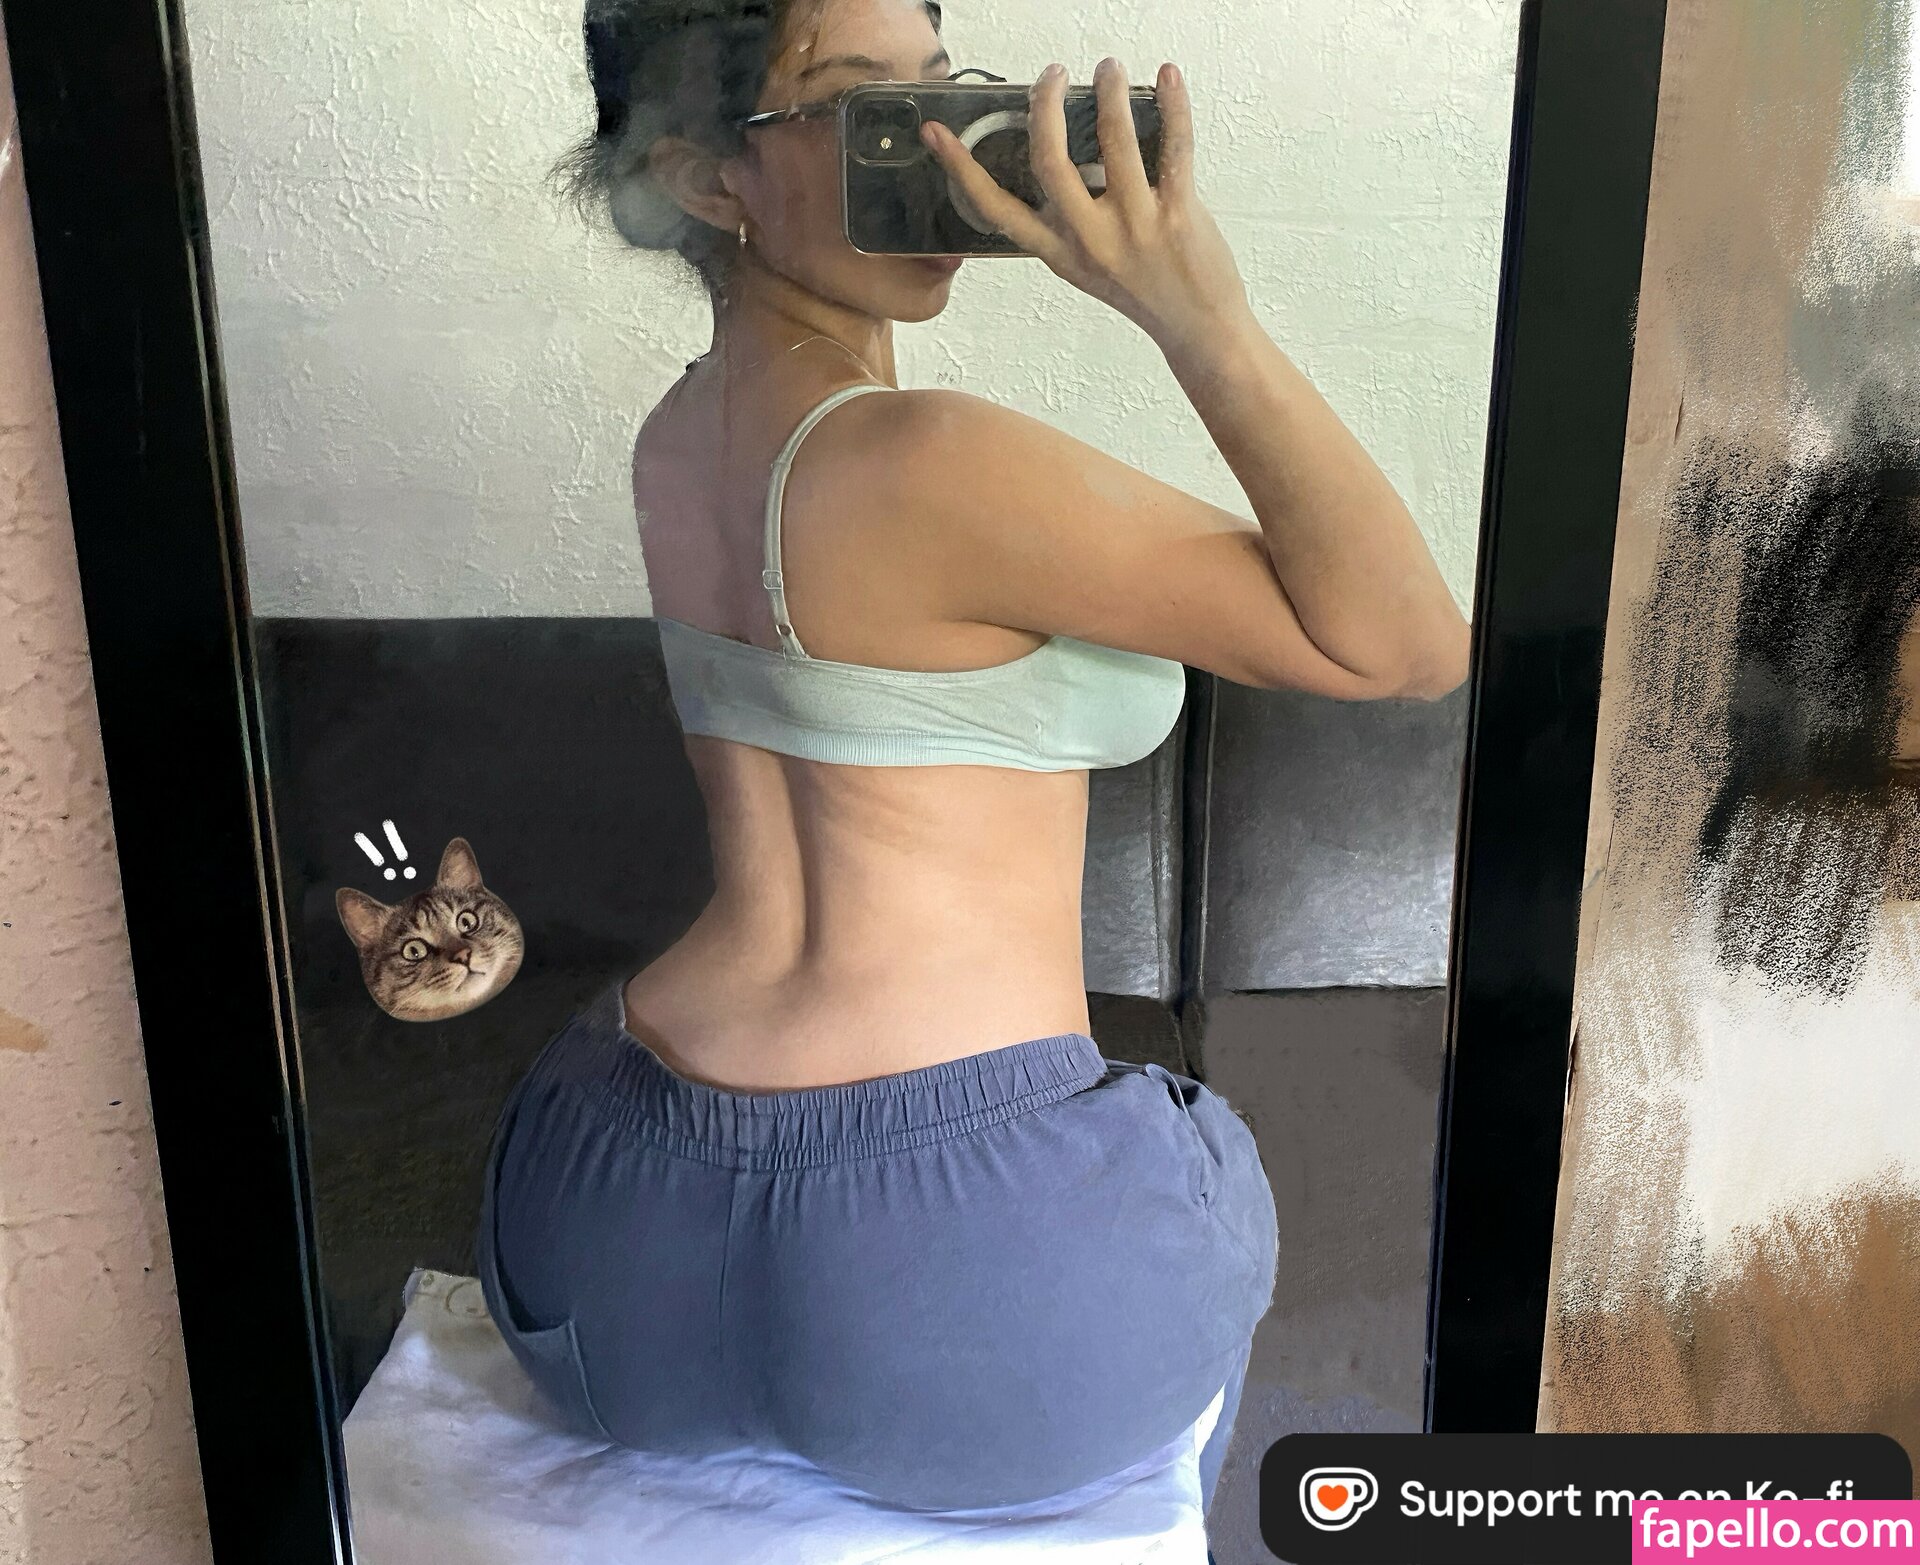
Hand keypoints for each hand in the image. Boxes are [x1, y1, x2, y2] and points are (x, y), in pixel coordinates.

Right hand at [921, 59, 1253, 355]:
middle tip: (1053, 74)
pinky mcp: (1178, 215)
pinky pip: (1174, 147)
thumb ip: (1072, 221)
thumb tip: (1069, 156)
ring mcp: (1135, 227)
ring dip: (1110, 93)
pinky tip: (1168, 77)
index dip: (962, 168)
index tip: (937, 135)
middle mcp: (1090, 239)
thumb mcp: (1089, 265)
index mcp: (1059, 251)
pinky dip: (1173, 106)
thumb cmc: (1145, 292)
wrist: (1198, 329)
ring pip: (1113, 141)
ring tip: (1110, 68)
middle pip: (1049, 162)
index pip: (998, 208)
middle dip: (1045, 105)